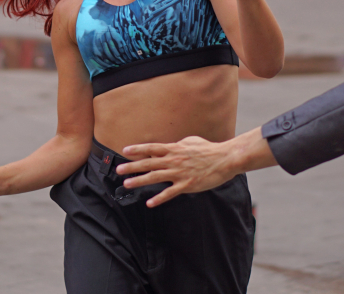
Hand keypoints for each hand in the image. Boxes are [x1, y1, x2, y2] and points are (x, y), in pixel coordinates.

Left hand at [116, 136, 235, 206]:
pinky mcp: (187, 185)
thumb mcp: (191, 141)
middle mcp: (174, 160)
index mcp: (174, 149)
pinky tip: (149, 203)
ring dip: (139, 181)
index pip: (151, 148)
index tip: (125, 151)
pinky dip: (159, 198)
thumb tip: (170, 145)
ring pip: (155, 177)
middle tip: (119, 170)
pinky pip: (170, 193)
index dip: (138, 150)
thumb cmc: (209, 149)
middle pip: (148, 163)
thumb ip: (178, 144)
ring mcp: (179, 173)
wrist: (224, 159)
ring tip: (127, 184)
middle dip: (132, 167)